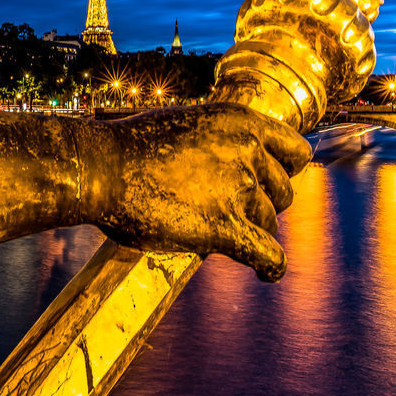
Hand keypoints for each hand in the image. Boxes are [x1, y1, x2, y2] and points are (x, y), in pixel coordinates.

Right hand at [83, 103, 310, 281]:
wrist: (100, 168)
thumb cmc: (130, 147)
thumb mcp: (185, 125)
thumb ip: (217, 142)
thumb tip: (230, 165)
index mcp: (239, 121)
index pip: (296, 152)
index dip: (284, 172)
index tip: (270, 184)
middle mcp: (247, 151)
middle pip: (282, 192)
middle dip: (263, 204)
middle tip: (233, 212)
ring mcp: (237, 189)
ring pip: (268, 223)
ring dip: (252, 231)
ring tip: (225, 236)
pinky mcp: (222, 228)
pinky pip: (268, 255)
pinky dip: (272, 268)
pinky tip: (266, 274)